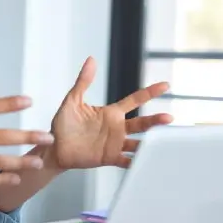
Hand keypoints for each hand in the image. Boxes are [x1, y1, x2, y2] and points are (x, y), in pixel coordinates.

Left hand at [48, 57, 172, 169]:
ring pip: (138, 143)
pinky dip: (136, 162)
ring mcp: (114, 143)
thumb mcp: (72, 100)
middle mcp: (116, 128)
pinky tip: (145, 162)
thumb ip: (83, 81)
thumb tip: (90, 60)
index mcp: (110, 113)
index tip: (165, 85)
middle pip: (141, 123)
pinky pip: (126, 161)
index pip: (134, 100)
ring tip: (163, 143)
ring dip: (149, 143)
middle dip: (155, 120)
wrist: (54, 147)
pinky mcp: (109, 157)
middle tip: (168, 118)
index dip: (149, 93)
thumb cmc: (62, 124)